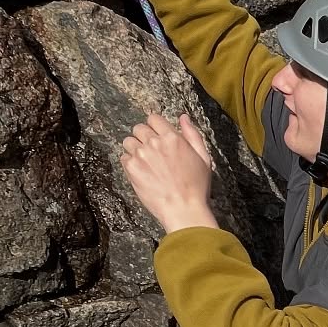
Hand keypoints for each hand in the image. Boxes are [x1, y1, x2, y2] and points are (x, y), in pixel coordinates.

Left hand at [120, 113, 217, 234]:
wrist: (183, 209)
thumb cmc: (197, 186)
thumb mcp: (203, 158)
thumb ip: (192, 134)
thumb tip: (183, 117)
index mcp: (172, 137)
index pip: (153, 119)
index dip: (155, 127)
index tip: (157, 136)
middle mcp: (154, 142)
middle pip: (138, 128)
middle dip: (143, 137)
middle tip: (151, 151)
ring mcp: (141, 155)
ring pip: (128, 141)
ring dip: (134, 148)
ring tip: (145, 162)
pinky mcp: (131, 168)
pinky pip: (123, 157)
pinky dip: (129, 163)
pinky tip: (141, 172)